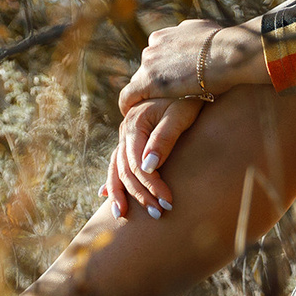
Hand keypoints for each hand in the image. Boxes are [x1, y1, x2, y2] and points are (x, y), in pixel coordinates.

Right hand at [101, 98, 203, 218]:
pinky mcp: (131, 139)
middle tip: (157, 215)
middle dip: (139, 194)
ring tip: (122, 216)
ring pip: (116, 168)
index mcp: (134, 123)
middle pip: (125, 169)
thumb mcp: (180, 115)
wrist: (190, 79)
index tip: (167, 202)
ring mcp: (125, 135)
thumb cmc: (188, 98)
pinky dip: (112, 180)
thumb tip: (147, 167)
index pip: (137, 163)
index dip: (151, 185)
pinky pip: (116, 163)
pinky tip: (105, 195)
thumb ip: (164, 139)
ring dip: (120, 193)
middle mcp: (125, 130)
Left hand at [116, 19, 268, 117]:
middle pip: (148, 66)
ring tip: (148, 110)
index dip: (163, 69)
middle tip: (161, 100)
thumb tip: (208, 42)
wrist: (230, 53)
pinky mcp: (149, 80)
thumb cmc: (231, 47)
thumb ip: (202, 39)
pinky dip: (129, 104)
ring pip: (139, 81)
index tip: (169, 81)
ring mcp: (150, 61)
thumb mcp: (213, 34)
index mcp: (170, 34)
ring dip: (144, 94)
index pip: (158, 53)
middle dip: (154, 81)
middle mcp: (156, 43)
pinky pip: (129, 95)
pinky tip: (131, 114)